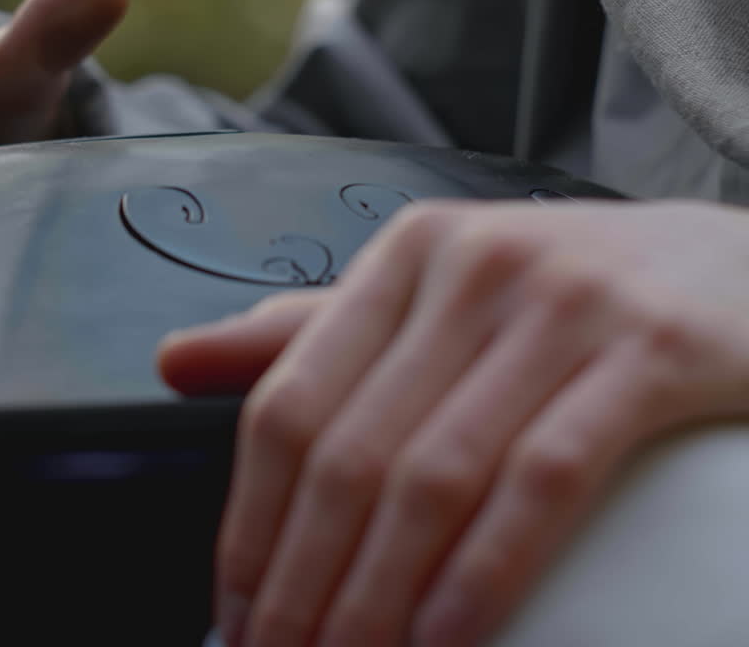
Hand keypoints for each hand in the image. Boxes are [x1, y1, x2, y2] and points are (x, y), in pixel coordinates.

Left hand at [158, 200, 748, 646]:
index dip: (249, 523)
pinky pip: (542, 484)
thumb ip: (310, 334)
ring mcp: (562, 305)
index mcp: (402, 258)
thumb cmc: (569, 297)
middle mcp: (469, 268)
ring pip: (432, 477)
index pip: (288, 404)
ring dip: (375, 596)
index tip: (234, 611)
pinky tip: (442, 642)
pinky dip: (482, 576)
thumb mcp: (434, 295)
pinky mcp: (652, 353)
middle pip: (347, 453)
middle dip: (302, 582)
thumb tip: (174, 360)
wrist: (740, 267)